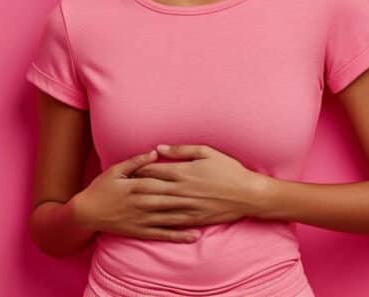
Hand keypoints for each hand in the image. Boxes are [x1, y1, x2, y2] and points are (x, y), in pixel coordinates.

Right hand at [72, 149, 201, 242]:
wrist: (86, 213)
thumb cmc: (101, 188)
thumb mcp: (116, 170)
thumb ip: (137, 161)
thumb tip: (156, 151)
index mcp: (138, 185)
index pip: (165, 181)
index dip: (185, 180)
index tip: (203, 177)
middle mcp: (143, 203)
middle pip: (173, 199)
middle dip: (194, 198)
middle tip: (215, 196)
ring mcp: (143, 219)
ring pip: (171, 218)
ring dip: (192, 217)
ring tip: (211, 215)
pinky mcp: (141, 232)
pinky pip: (163, 235)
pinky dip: (179, 236)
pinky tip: (194, 236)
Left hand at [128, 144, 266, 227]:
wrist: (247, 194)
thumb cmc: (229, 170)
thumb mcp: (207, 152)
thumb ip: (181, 150)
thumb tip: (160, 147)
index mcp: (183, 172)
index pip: (152, 170)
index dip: (137, 169)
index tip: (128, 170)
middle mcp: (181, 190)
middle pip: (149, 189)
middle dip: (133, 188)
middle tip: (121, 189)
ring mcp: (186, 206)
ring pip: (156, 207)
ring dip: (140, 205)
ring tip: (128, 204)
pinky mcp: (192, 219)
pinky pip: (169, 221)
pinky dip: (156, 220)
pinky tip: (146, 220)